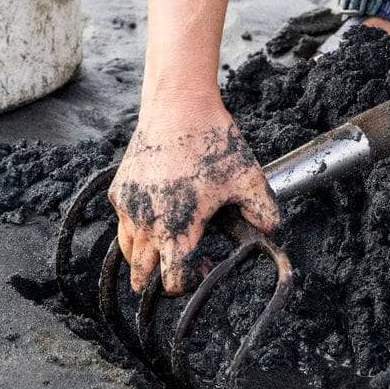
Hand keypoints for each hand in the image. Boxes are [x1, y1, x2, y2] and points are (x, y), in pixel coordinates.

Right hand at [108, 93, 280, 295]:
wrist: (179, 105)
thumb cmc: (212, 141)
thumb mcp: (248, 178)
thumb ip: (264, 211)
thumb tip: (271, 232)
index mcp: (177, 230)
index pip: (172, 283)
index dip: (189, 283)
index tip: (204, 266)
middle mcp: (146, 224)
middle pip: (141, 277)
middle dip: (160, 280)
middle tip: (180, 265)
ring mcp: (128, 207)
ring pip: (127, 251)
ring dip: (144, 258)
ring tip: (165, 245)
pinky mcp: (119, 189)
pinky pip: (121, 221)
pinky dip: (133, 227)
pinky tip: (156, 211)